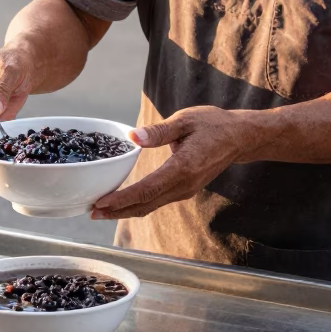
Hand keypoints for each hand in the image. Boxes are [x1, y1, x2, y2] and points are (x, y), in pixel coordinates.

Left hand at [92, 106, 244, 220]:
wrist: (239, 137)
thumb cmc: (213, 125)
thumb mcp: (185, 119)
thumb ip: (159, 131)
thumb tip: (133, 137)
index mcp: (183, 168)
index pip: (147, 189)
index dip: (122, 199)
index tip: (101, 203)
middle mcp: (184, 185)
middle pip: (145, 204)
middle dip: (117, 211)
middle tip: (91, 212)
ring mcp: (185, 190)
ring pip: (151, 206)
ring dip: (125, 210)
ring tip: (101, 210)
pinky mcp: (185, 189)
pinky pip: (157, 201)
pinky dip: (137, 204)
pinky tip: (122, 202)